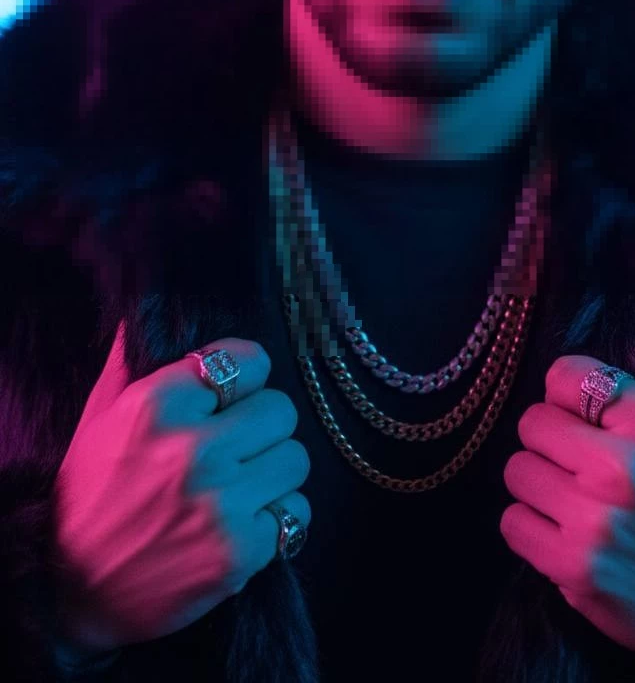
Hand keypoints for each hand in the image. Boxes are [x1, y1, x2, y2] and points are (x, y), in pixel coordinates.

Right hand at [53, 324, 310, 652]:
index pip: (249, 360)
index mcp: (158, 406)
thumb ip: (134, 359)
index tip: (232, 396)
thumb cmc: (89, 494)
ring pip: (296, 458)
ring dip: (273, 471)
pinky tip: (244, 521)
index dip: (245, 377)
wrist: (72, 591)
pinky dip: (277, 518)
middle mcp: (194, 450)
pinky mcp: (240, 552)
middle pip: (281, 409)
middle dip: (262, 426)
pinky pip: (297, 512)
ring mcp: (221, 503)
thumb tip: (158, 307)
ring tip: (241, 483)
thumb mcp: (100, 416)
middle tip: (237, 444)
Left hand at [501, 338, 634, 677]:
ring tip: (570, 495)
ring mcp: (595, 521)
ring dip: (538, 484)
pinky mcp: (574, 569)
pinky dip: (531, 527)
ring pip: (517, 471)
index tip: (583, 415)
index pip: (564, 375)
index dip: (568, 395)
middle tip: (575, 460)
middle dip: (550, 441)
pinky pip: (512, 523)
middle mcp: (624, 469)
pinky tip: (562, 530)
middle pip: (532, 423)